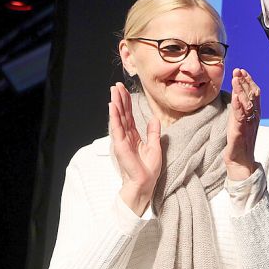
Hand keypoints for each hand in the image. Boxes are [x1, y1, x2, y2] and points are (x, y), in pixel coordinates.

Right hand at [110, 83, 161, 215]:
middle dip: (119, 99)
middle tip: (116, 85)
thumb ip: (153, 132)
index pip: (129, 116)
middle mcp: (126, 136)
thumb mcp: (155, 147)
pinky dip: (114, 117)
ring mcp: (122, 140)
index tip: (124, 90)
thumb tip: (154, 119)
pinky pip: (117, 128)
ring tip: (113, 92)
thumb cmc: (148, 169)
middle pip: (122, 114)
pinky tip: (112, 107)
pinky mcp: (120, 145)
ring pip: (118, 118)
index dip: (127, 103)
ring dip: (115, 104)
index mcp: (134, 136)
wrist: (145, 183)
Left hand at [223, 68, 261, 180]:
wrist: (241, 162)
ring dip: (241, 90)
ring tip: (236, 79)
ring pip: (247, 104)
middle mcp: (254, 118)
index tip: (242, 71)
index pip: (254, 94)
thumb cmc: (240, 143)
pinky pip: (240, 118)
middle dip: (245, 82)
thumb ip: (240, 110)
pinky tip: (235, 97)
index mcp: (254, 115)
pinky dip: (238, 107)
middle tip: (238, 70)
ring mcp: (248, 125)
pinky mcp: (241, 133)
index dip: (249, 81)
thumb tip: (236, 95)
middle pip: (252, 96)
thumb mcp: (240, 122)